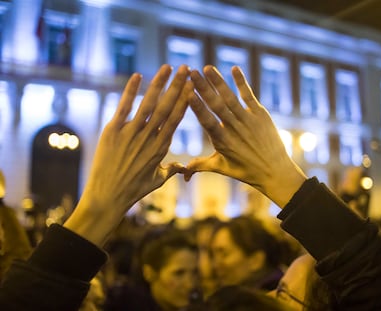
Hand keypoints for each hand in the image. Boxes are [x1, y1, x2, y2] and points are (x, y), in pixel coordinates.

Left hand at [64, 64, 190, 245]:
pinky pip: (124, 107)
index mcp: (161, 147)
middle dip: (177, 86)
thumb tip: (184, 169)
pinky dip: (130, 91)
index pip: (176, 118)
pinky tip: (138, 75)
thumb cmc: (133, 190)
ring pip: (148, 103)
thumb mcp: (157, 181)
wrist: (107, 197)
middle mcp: (149, 137)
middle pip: (167, 107)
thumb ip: (171, 170)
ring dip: (159, 83)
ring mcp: (131, 133)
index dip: (185, 101)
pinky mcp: (113, 131)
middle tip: (186, 69)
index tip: (192, 87)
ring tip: (168, 67)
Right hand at [186, 65, 305, 206]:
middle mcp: (234, 128)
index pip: (207, 121)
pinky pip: (249, 96)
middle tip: (192, 72)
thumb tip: (181, 173)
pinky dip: (242, 82)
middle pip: (216, 105)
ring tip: (207, 67)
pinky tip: (234, 68)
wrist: (275, 171)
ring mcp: (248, 120)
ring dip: (219, 81)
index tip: (187, 93)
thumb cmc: (246, 171)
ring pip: (231, 98)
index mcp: (222, 141)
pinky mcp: (261, 115)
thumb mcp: (221, 168)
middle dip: (203, 88)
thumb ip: (199, 165)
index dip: (197, 106)